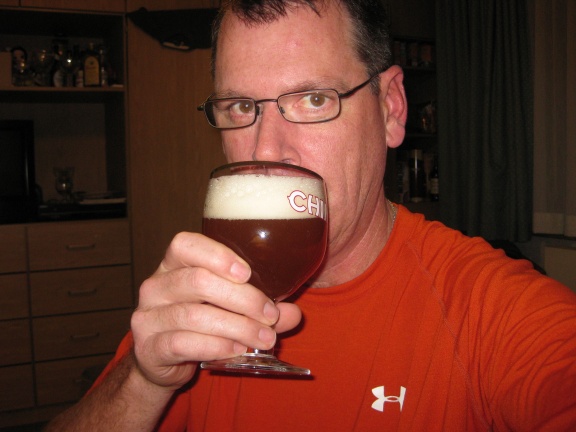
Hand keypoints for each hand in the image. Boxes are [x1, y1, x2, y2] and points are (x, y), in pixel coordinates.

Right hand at [130, 232, 301, 389]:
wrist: (161, 361)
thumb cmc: (199, 323)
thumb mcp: (229, 309)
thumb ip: (260, 307)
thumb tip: (294, 313)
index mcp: (173, 264)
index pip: (185, 244)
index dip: (216, 255)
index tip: (247, 272)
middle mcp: (156, 285)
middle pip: (198, 281)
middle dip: (242, 298)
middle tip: (271, 315)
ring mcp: (148, 316)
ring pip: (194, 315)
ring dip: (237, 327)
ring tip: (264, 338)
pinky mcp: (148, 347)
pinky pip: (183, 343)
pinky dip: (216, 346)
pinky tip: (237, 350)